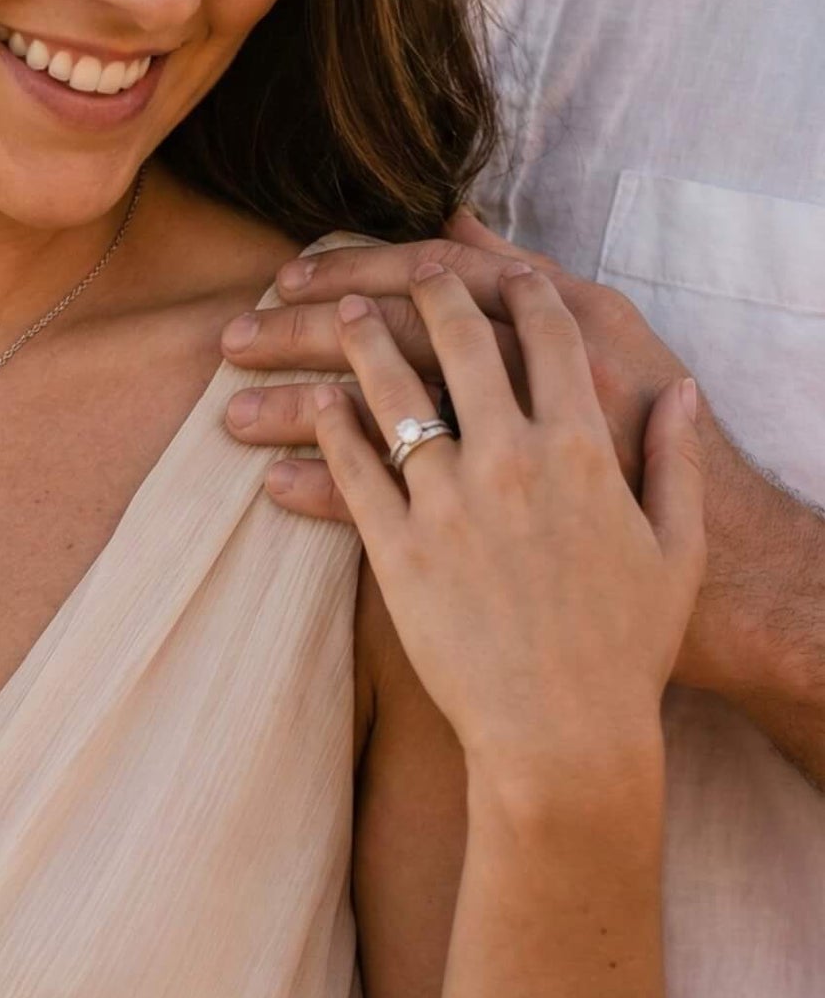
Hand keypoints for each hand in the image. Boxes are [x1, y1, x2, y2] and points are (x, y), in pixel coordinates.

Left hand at [310, 259, 704, 781]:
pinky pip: (351, 469)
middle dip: (424, 291)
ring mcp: (448, 502)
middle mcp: (511, 459)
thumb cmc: (627, 646)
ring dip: (357, 341)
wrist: (565, 730)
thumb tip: (683, 390)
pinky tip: (313, 405)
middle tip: (396, 274)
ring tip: (330, 313)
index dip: (515, 287)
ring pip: (389, 393)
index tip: (487, 267)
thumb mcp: (675, 544)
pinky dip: (327, 429)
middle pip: (456, 341)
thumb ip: (677, 456)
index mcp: (584, 446)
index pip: (546, 332)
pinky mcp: (397, 549)